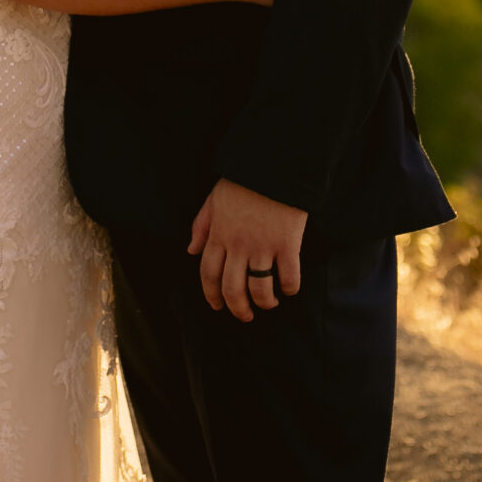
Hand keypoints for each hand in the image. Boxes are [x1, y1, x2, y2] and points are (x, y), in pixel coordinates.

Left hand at [188, 178, 307, 320]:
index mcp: (219, 235)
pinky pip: (289, 276)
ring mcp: (264, 246)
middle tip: (244, 316)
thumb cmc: (244, 181)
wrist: (275, 164)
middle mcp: (238, 245)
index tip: (217, 306)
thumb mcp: (214, 199)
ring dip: (264, 303)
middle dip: (238, 309)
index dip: (211, 295)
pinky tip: (290, 289)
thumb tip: (190, 251)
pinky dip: (290, 288)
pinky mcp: (288, 244)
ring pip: (260, 289)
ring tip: (270, 304)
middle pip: (232, 289)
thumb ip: (201, 226)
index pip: (208, 274)